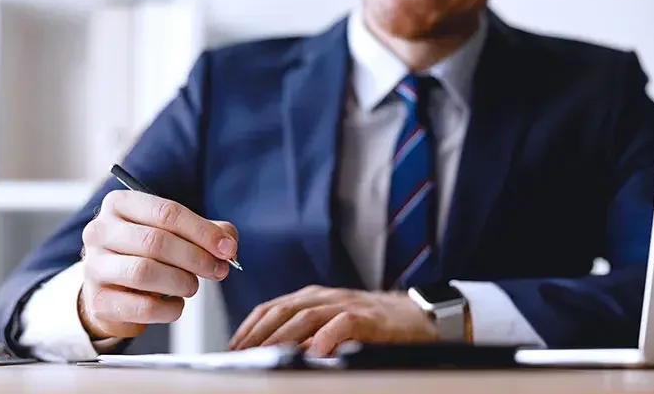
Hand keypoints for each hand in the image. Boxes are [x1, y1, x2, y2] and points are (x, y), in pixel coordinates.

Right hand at [78, 189, 238, 340]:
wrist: (113, 291)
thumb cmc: (148, 255)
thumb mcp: (176, 234)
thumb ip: (207, 232)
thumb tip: (228, 243)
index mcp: (120, 204)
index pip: (166, 212)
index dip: (203, 232)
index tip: (227, 248)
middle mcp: (100, 231)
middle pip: (155, 241)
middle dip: (196, 258)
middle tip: (218, 270)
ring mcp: (94, 266)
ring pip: (144, 272)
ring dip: (181, 282)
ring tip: (192, 286)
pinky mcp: (98, 301)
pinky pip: (141, 307)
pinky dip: (169, 309)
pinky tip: (176, 305)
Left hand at [228, 285, 438, 356]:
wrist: (420, 316)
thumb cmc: (376, 326)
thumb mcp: (335, 325)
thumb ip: (309, 333)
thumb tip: (277, 353)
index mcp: (314, 298)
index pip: (272, 308)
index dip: (249, 327)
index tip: (233, 348)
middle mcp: (326, 297)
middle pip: (282, 311)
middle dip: (257, 335)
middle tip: (240, 356)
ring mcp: (347, 305)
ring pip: (305, 317)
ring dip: (280, 338)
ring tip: (264, 357)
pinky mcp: (369, 318)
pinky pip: (342, 325)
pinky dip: (324, 339)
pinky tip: (311, 355)